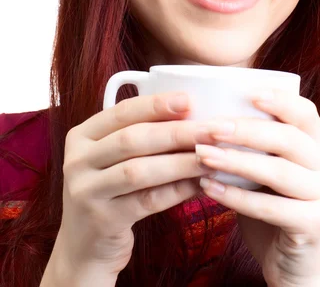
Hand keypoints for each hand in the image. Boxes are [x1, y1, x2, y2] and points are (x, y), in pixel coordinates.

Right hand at [59, 92, 215, 277]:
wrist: (84, 249)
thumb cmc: (110, 192)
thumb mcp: (111, 159)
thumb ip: (139, 136)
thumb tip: (192, 114)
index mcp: (81, 136)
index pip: (122, 112)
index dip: (156, 104)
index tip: (188, 99)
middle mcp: (77, 161)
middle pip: (132, 139)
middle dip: (177, 132)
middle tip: (212, 130)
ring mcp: (86, 192)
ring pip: (139, 171)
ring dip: (181, 162)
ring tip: (211, 157)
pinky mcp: (102, 221)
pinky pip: (147, 200)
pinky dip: (177, 190)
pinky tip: (199, 184)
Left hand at [194, 88, 319, 286]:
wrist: (290, 266)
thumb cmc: (271, 207)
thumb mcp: (266, 171)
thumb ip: (256, 146)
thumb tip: (212, 116)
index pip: (306, 113)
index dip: (279, 100)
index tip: (247, 93)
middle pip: (288, 139)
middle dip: (245, 131)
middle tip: (210, 128)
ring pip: (278, 172)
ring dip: (235, 161)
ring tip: (202, 155)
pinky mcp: (316, 226)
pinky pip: (271, 208)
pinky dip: (236, 197)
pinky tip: (208, 188)